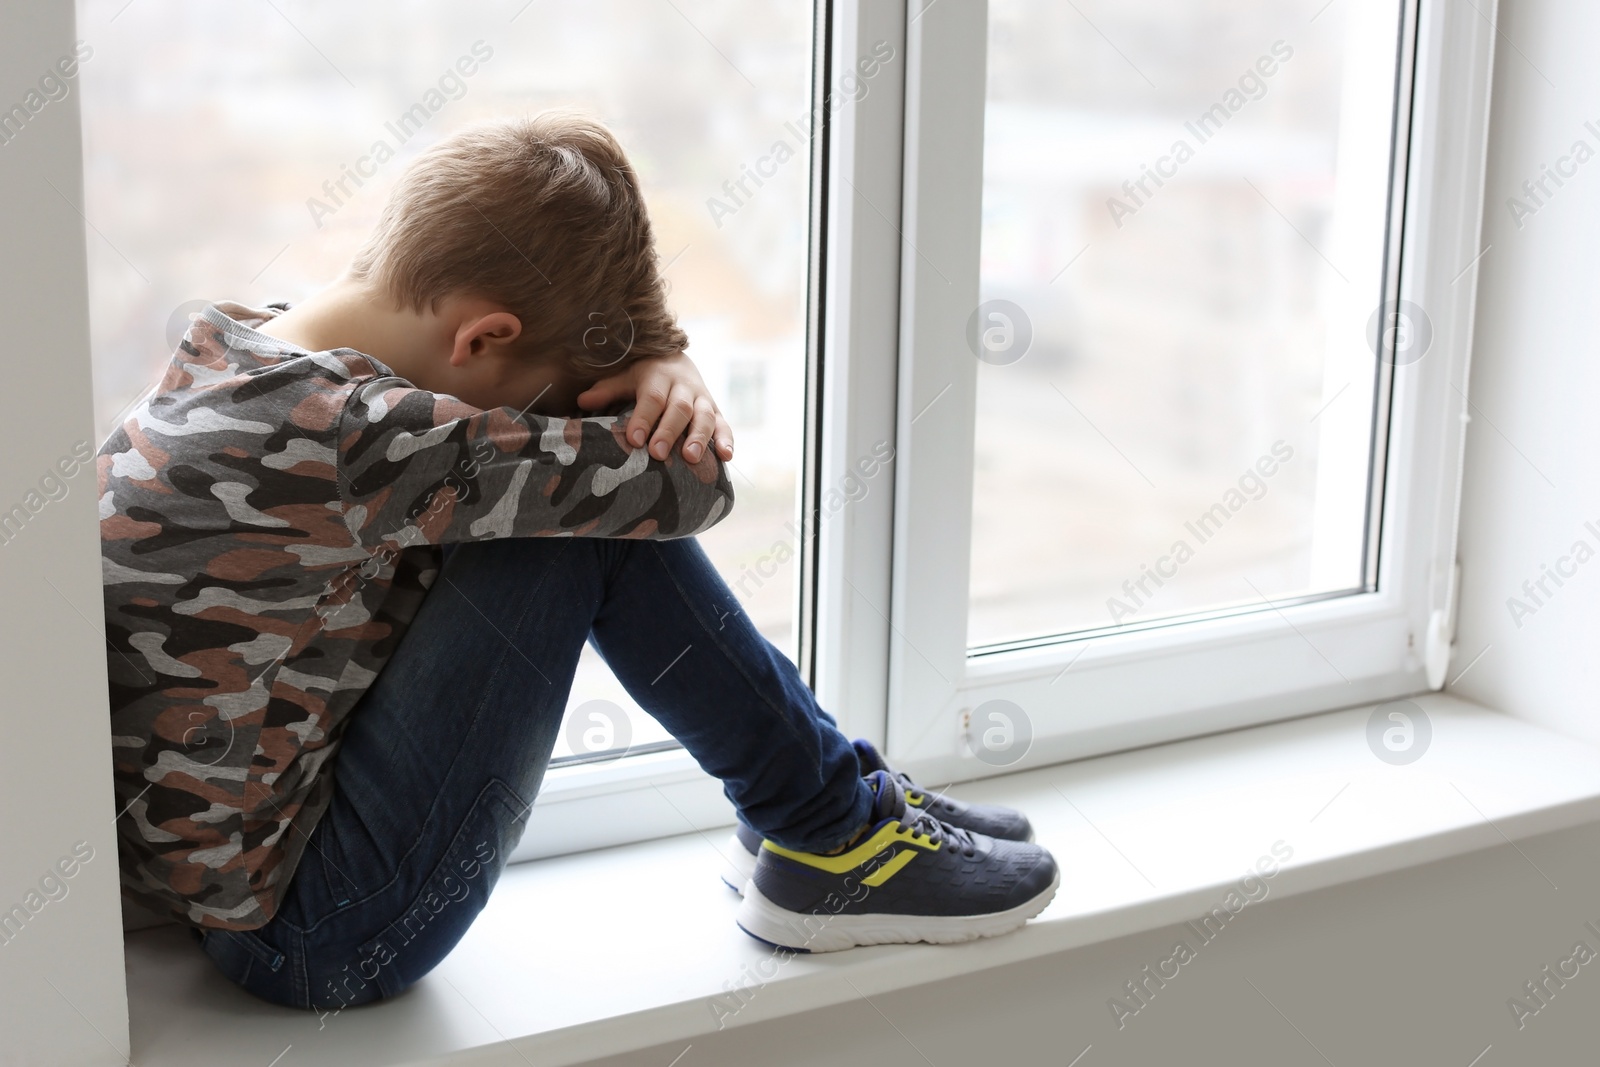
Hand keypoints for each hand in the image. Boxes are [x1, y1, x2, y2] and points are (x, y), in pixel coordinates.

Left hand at [575, 352, 734, 464]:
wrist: (677, 360)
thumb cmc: (646, 376)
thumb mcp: (626, 377)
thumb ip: (607, 390)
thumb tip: (582, 401)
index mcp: (659, 377)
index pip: (652, 397)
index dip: (644, 418)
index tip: (634, 439)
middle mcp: (684, 387)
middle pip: (679, 409)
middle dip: (669, 431)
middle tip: (658, 454)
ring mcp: (703, 399)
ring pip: (704, 417)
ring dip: (700, 438)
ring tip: (691, 458)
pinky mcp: (716, 411)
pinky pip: (724, 424)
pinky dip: (726, 440)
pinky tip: (726, 457)